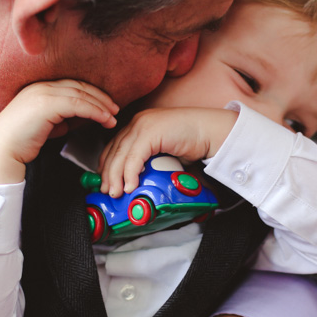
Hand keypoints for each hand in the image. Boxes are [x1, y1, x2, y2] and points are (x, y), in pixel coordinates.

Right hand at [0, 79, 116, 184]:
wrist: (1, 150)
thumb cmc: (19, 142)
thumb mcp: (42, 125)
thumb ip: (56, 119)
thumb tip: (70, 121)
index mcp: (39, 88)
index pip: (72, 85)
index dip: (92, 94)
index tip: (106, 105)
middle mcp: (41, 86)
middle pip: (79, 86)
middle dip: (100, 97)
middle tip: (115, 109)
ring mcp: (43, 93)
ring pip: (81, 94)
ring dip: (101, 105)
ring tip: (113, 117)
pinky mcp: (46, 104)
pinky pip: (78, 104)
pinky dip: (95, 111)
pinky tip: (104, 119)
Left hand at [98, 107, 236, 196]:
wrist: (210, 131)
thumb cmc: (192, 142)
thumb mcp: (164, 152)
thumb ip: (150, 160)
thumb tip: (139, 181)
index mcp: (138, 125)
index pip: (115, 146)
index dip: (107, 165)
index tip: (106, 182)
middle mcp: (137, 123)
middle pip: (114, 151)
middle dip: (108, 174)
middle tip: (107, 192)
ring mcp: (143, 126)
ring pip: (121, 156)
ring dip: (116, 177)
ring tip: (117, 193)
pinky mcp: (150, 133)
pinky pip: (134, 158)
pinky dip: (130, 174)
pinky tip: (130, 186)